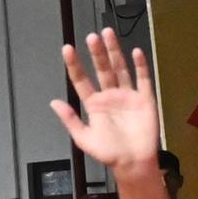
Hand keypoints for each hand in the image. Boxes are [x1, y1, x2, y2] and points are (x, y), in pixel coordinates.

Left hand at [54, 30, 159, 174]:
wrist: (134, 164)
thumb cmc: (109, 153)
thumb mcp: (84, 138)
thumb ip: (70, 119)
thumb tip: (53, 102)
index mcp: (93, 103)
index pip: (81, 79)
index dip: (74, 64)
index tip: (67, 48)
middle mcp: (109, 95)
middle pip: (101, 69)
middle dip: (96, 53)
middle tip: (91, 36)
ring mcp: (127, 95)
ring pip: (120, 69)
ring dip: (115, 52)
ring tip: (108, 34)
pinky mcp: (145, 100)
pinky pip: (142, 79)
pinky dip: (140, 66)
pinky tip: (136, 52)